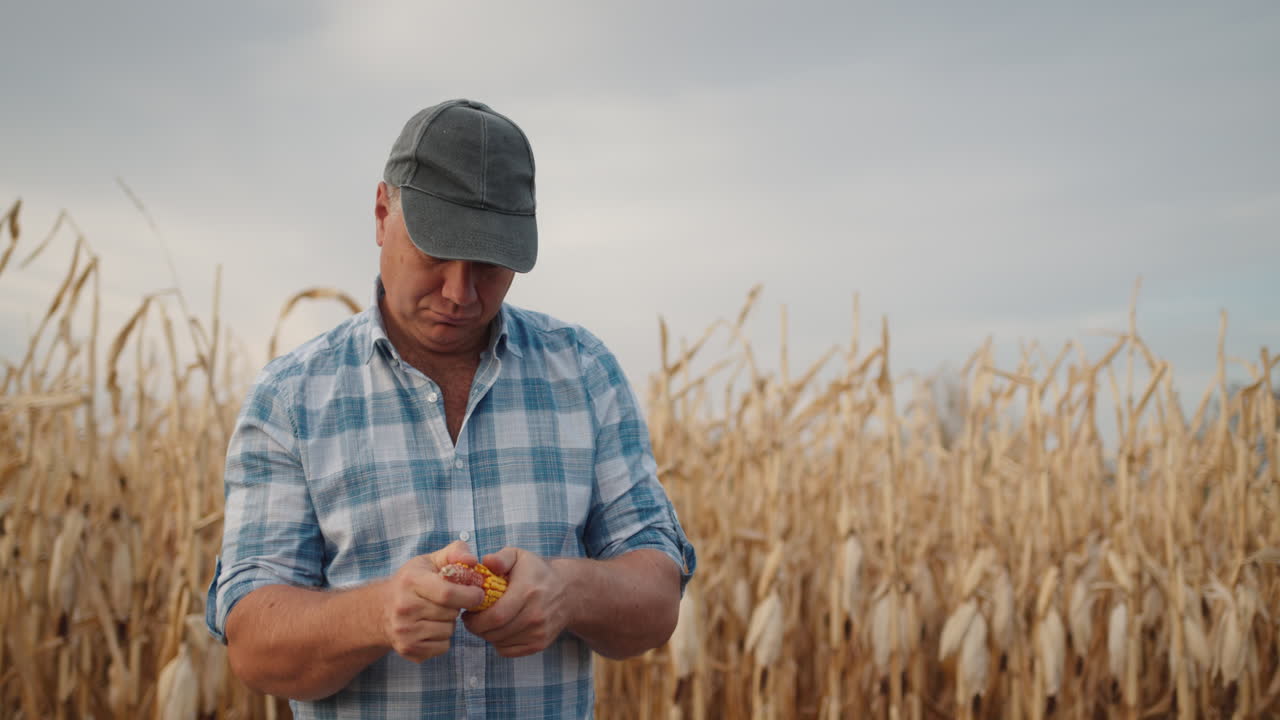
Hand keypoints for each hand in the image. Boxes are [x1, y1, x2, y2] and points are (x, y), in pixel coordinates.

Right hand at [379, 541, 485, 661]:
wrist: (381, 609)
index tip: (478, 593)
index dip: (469, 595)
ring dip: (449, 622)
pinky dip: (443, 638)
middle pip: (450, 613)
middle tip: (449, 601)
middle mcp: (404, 608)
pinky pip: (443, 646)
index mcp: (411, 581)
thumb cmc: (413, 580)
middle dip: (457, 607)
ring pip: (448, 631)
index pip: (447, 593)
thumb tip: (473, 561)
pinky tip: (431, 627)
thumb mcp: (431, 560)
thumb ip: (456, 552)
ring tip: (437, 613)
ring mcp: (404, 631)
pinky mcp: (408, 648)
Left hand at [462, 547, 574, 657]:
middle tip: (472, 619)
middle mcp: (535, 614)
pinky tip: (500, 630)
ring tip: (486, 622)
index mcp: (527, 592)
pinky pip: (508, 651)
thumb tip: (486, 562)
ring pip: (500, 643)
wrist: (568, 591)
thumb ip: (501, 558)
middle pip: (495, 632)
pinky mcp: (540, 644)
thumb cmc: (536, 572)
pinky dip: (498, 643)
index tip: (467, 613)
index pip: (495, 616)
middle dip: (477, 628)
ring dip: (487, 635)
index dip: (475, 619)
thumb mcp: (519, 556)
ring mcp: (539, 632)